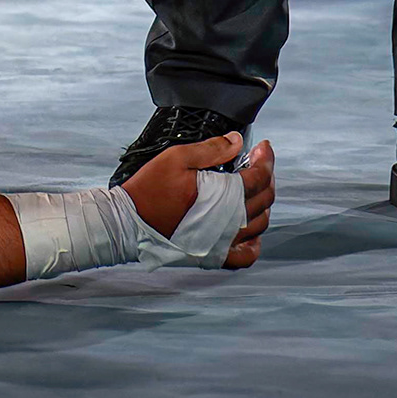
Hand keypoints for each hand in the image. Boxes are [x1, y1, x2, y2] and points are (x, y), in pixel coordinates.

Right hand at [125, 132, 274, 269]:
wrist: (130, 222)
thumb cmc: (150, 189)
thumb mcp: (177, 157)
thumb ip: (211, 149)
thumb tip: (237, 141)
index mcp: (223, 197)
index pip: (259, 177)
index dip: (266, 159)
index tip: (264, 147)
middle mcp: (228, 223)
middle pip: (264, 199)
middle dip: (266, 176)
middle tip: (257, 162)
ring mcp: (223, 242)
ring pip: (260, 223)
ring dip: (263, 203)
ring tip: (254, 188)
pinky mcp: (214, 255)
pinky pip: (246, 254)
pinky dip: (254, 242)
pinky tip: (249, 228)